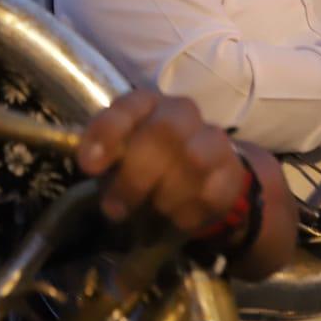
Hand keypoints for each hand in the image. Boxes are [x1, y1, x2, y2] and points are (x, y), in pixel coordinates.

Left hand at [76, 90, 245, 233]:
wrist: (202, 179)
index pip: (129, 105)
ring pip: (194, 159)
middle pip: (164, 131)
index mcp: (147, 103)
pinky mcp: (231, 170)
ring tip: (153, 210)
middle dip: (135, 175)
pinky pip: (212, 191)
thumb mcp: (118, 158)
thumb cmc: (146, 163)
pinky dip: (189, 211)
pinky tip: (178, 217)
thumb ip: (103, 155)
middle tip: (115, 209)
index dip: (108, 132)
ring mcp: (211, 138)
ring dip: (165, 193)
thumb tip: (89, 161)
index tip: (89, 165)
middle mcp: (181, 112)